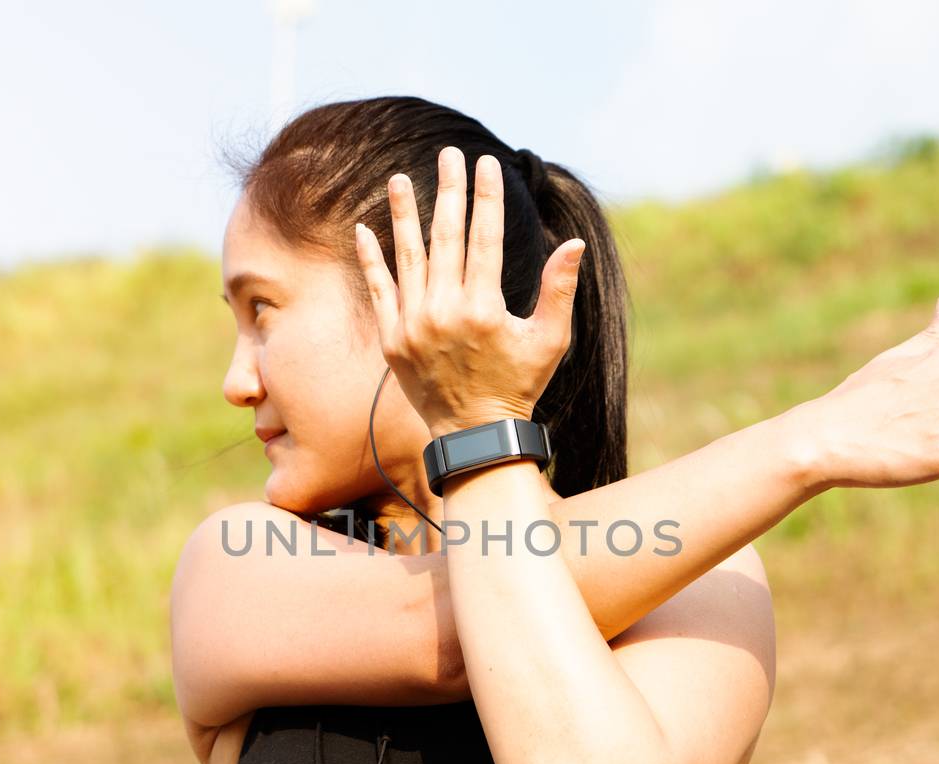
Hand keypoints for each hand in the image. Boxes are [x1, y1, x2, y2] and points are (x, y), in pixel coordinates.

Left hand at [354, 145, 585, 437]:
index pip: (484, 238)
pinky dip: (370, 259)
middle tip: (448, 154)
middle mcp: (444, 312)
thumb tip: (574, 243)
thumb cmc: (519, 385)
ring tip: (400, 178)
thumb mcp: (550, 341)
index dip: (486, 198)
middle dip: (449, 191)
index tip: (486, 166)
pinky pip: (378, 290)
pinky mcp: (392, 339)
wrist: (475, 434)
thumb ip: (558, 290)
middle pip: (446, 237)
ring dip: (404, 214)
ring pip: (408, 256)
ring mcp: (413, 324)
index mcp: (483, 308)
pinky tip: (364, 228)